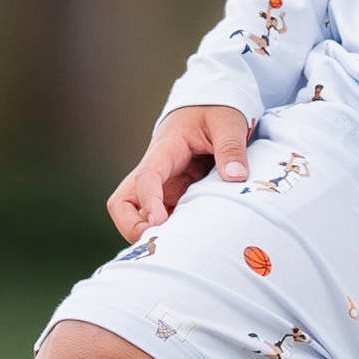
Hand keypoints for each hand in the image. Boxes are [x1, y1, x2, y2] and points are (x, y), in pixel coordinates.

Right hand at [108, 105, 252, 239]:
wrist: (209, 110)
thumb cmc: (215, 112)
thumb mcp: (228, 121)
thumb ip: (231, 147)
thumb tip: (235, 176)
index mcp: (165, 150)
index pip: (146, 177)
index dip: (149, 200)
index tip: (159, 221)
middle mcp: (157, 172)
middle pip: (123, 202)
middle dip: (131, 225)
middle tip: (158, 242)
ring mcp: (163, 187)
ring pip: (138, 215)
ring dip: (149, 233)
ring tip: (177, 249)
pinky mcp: (174, 196)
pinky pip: (163, 219)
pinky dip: (170, 233)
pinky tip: (189, 243)